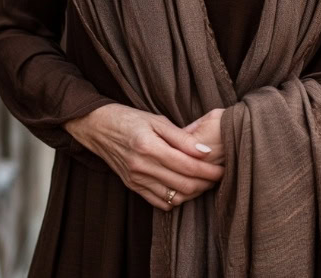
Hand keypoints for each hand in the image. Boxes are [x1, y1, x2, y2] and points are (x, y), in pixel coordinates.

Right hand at [63, 104, 223, 210]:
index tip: (222, 168)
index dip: (208, 170)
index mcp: (149, 146)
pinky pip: (159, 202)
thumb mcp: (157, 120)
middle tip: (218, 175)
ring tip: (205, 182)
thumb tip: (206, 151)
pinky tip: (185, 188)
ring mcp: (136, 180)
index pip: (187, 165)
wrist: (99, 127)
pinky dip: (176, 199)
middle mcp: (141, 167)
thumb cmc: (130, 119)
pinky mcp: (132, 187)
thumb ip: (182, 137)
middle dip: (205, 183)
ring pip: (173, 197)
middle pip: (183, 184)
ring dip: (193, 193)